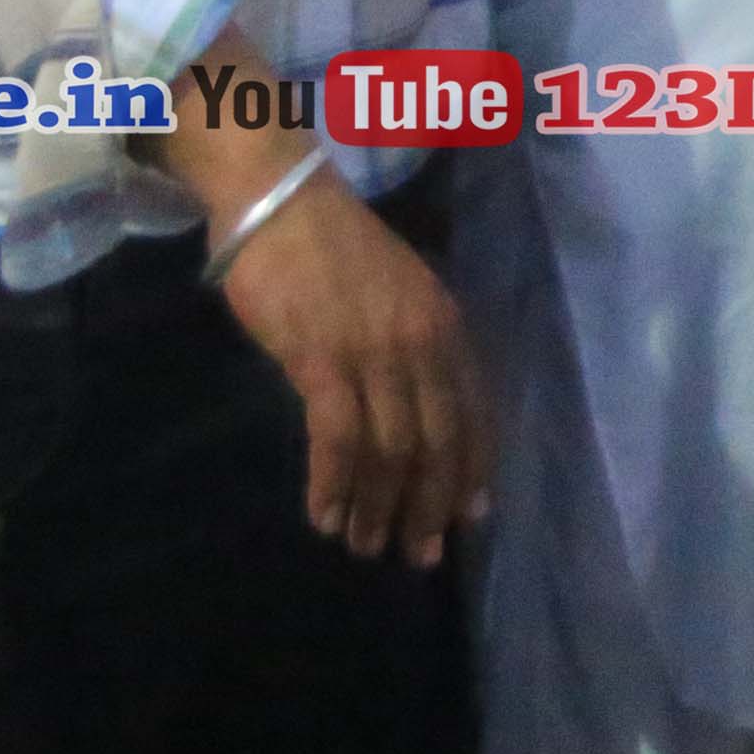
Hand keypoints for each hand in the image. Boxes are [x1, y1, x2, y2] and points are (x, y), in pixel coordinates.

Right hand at [211, 172, 487, 562]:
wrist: (280, 198)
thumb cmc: (333, 246)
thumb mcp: (399, 293)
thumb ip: (413, 348)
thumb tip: (415, 410)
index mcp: (446, 327)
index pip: (473, 414)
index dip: (471, 471)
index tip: (468, 518)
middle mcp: (421, 344)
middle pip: (438, 443)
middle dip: (430, 507)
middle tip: (417, 555)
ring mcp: (373, 352)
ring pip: (391, 451)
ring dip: (378, 508)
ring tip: (364, 545)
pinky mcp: (320, 359)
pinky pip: (338, 439)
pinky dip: (334, 485)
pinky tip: (325, 516)